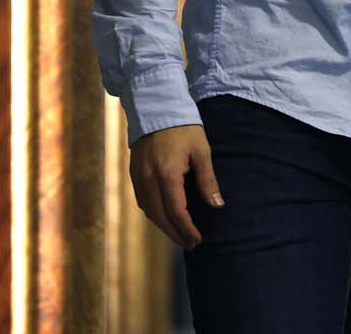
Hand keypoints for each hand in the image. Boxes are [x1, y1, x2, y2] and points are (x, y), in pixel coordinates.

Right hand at [129, 124, 223, 248]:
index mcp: (167, 174)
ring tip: (179, 234)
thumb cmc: (183, 127)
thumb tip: (217, 206)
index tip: (198, 240)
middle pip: (160, 217)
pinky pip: (142, 201)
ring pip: (148, 211)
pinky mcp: (133, 173)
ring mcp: (138, 176)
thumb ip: (207, 180)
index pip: (176, 212)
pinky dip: (153, 213)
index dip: (187, 229)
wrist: (155, 106)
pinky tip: (163, 216)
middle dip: (175, 234)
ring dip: (163, 226)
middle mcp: (148, 179)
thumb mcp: (201, 151)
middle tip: (190, 244)